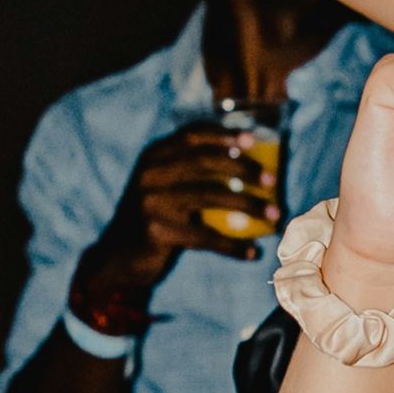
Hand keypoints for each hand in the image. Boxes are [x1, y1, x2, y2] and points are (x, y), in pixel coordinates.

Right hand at [78, 124, 275, 294]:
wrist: (118, 257)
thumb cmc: (156, 216)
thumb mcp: (165, 186)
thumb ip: (191, 169)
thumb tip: (251, 160)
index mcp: (154, 157)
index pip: (192, 136)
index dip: (223, 135)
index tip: (252, 140)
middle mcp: (150, 174)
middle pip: (205, 162)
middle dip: (243, 169)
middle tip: (272, 180)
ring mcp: (150, 201)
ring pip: (210, 197)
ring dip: (248, 206)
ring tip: (275, 215)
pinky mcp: (155, 231)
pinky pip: (204, 236)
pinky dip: (231, 246)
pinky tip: (252, 253)